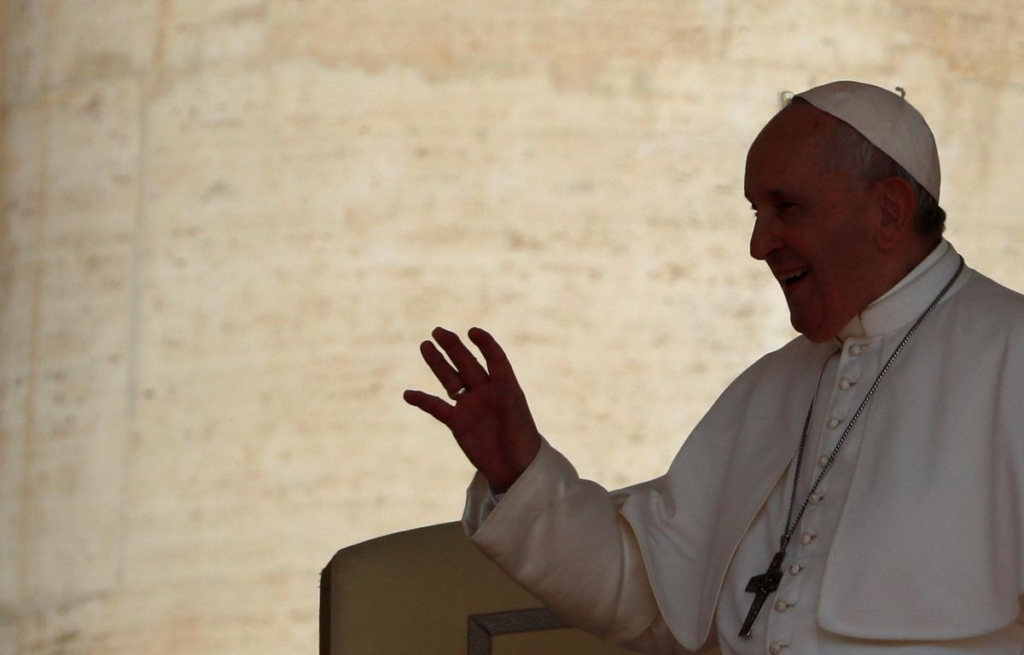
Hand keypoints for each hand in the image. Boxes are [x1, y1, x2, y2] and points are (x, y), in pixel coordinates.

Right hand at [404, 327, 540, 492]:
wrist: (515, 470)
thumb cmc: (523, 441)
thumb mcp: (517, 418)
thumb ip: (506, 401)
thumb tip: (498, 386)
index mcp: (505, 385)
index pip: (494, 358)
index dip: (485, 343)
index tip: (472, 332)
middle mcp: (486, 391)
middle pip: (467, 363)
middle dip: (453, 347)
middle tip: (438, 331)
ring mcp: (470, 406)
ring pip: (451, 379)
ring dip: (438, 363)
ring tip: (425, 345)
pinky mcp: (458, 423)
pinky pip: (437, 408)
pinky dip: (423, 400)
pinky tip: (408, 394)